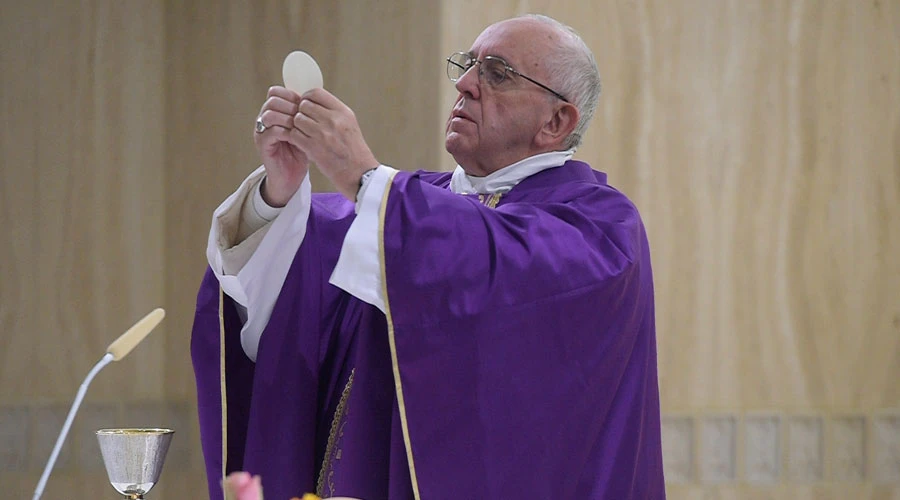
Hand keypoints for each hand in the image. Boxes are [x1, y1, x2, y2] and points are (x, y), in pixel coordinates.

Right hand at [254, 86, 309, 206]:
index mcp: (274, 112)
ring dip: (287, 118)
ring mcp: (261, 131)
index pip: (276, 92)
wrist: (292, 177)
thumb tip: (316, 98)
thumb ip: (305, 114)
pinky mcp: (262, 144)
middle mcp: (264, 119)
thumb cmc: (300, 152)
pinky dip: (286, 132)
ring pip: (269, 114)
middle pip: (272, 100)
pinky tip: (297, 137)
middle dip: (290, 106)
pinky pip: (271, 131)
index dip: (291, 95)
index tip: (306, 104)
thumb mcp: (305, 129)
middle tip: (303, 116)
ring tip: (300, 127)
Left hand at [292, 88, 378, 200]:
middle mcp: (333, 120)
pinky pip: (294, 135)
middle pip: (304, 105)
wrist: (359, 174)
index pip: (316, 93)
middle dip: (301, 113)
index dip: (306, 98)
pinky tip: (301, 143)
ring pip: (297, 119)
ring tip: (304, 134)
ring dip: (297, 126)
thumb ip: (333, 113)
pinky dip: (295, 138)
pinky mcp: (314, 148)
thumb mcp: (349, 125)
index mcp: (343, 112)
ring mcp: (323, 134)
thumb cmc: (354, 151)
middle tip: (304, 123)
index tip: (306, 106)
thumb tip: (313, 103)